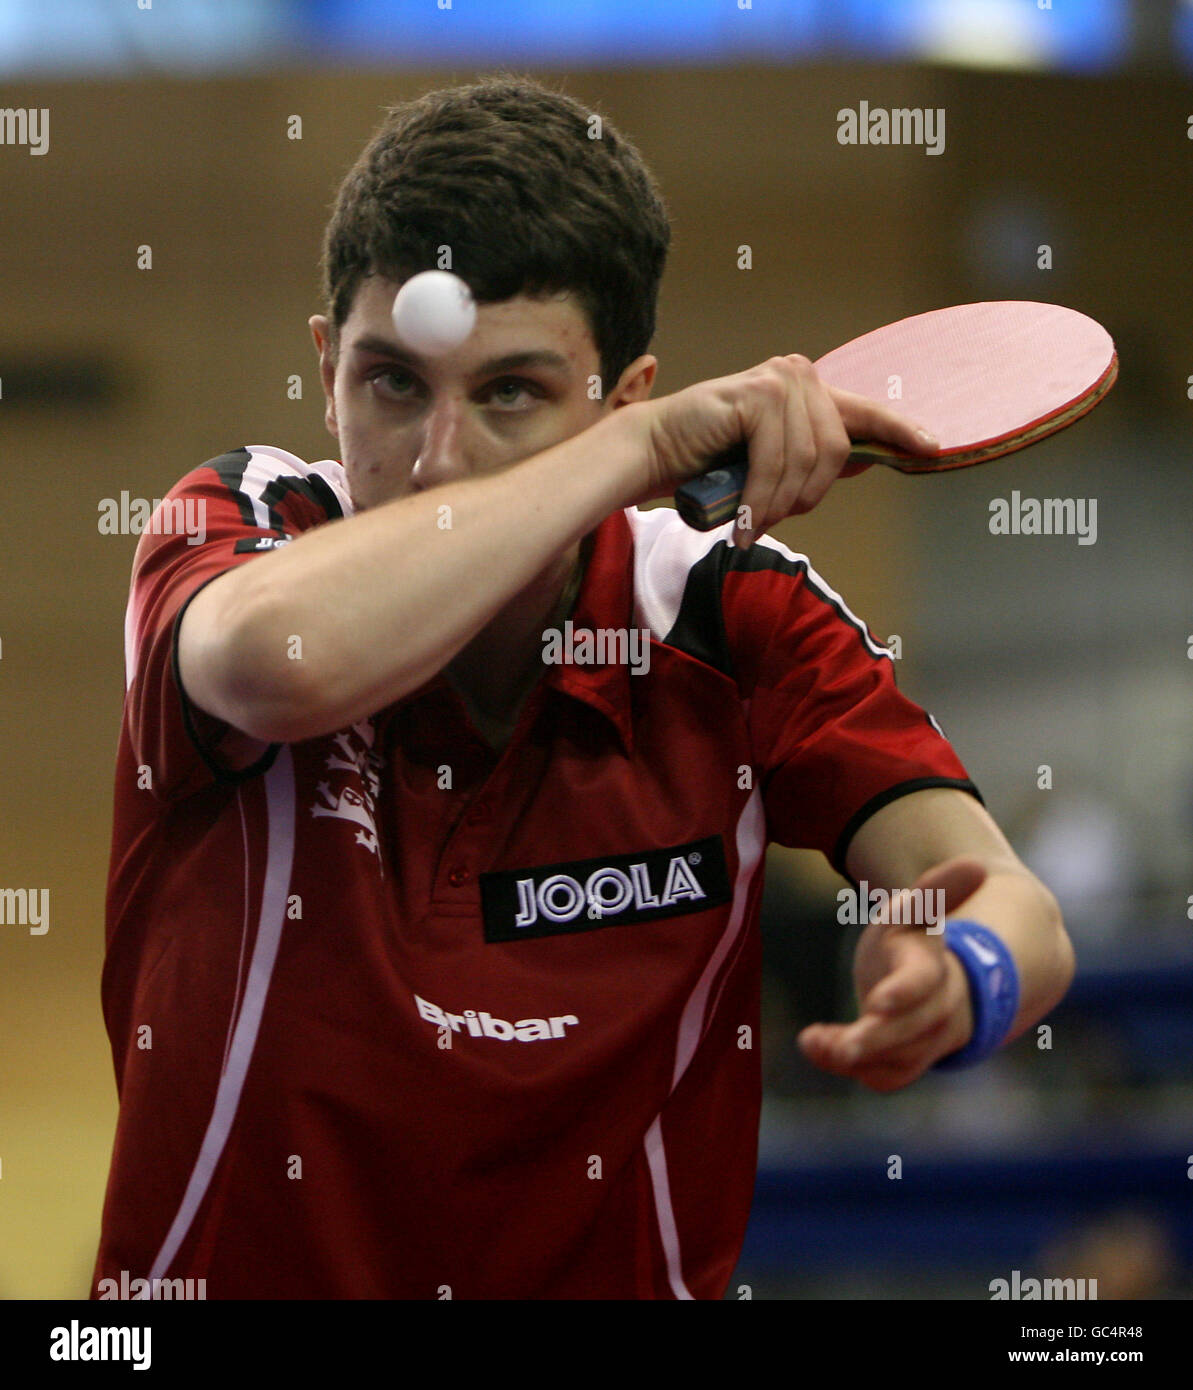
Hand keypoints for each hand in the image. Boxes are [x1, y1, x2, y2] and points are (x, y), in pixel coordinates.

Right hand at [641, 355, 937, 544]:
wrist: (653, 452)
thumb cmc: (708, 461)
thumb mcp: (772, 460)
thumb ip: (811, 454)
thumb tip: (861, 462)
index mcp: (807, 388)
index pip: (864, 412)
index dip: (898, 432)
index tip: (932, 449)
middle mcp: (798, 374)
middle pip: (835, 450)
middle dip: (806, 497)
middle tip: (771, 519)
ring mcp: (778, 379)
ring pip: (807, 460)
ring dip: (779, 504)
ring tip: (753, 522)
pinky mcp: (757, 393)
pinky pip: (776, 460)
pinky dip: (761, 498)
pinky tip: (745, 521)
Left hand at [798, 857, 989, 1092]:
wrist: (942, 984)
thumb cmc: (917, 940)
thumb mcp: (917, 911)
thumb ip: (936, 890)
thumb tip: (976, 865)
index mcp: (932, 967)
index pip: (923, 983)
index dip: (904, 993)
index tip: (877, 1002)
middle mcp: (934, 1010)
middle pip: (910, 1030)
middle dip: (875, 1040)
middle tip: (840, 1046)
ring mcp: (923, 1041)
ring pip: (899, 1060)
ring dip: (856, 1057)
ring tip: (814, 1043)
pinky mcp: (904, 1060)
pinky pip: (885, 1076)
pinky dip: (853, 1070)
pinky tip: (817, 1048)